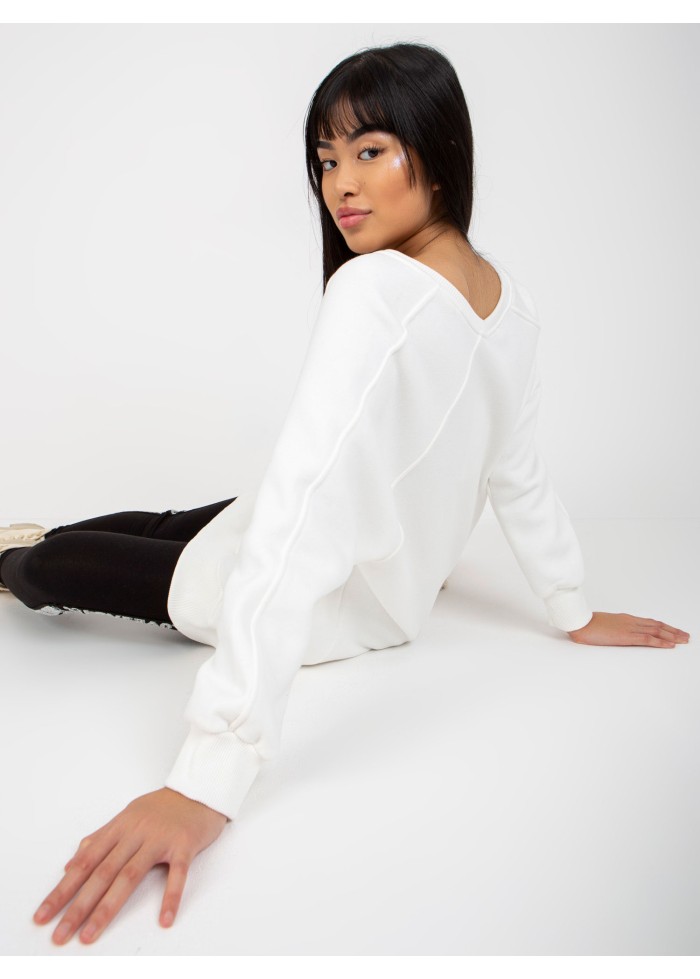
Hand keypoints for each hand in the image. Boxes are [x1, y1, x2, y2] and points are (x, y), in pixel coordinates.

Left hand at [33, 787, 227, 944]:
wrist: (200, 788)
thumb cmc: (162, 807)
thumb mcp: (126, 817)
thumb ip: (99, 840)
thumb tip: (69, 866)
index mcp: (119, 827)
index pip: (85, 862)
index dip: (62, 890)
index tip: (44, 916)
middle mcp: (135, 833)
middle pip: (102, 872)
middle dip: (78, 906)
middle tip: (60, 934)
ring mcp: (160, 839)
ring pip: (130, 875)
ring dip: (108, 907)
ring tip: (91, 934)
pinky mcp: (184, 845)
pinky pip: (177, 874)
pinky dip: (171, 897)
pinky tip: (164, 919)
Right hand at [568, 611, 689, 647]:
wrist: (579, 623)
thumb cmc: (586, 625)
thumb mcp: (602, 626)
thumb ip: (612, 629)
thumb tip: (615, 634)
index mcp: (625, 619)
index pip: (649, 622)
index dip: (663, 626)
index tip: (673, 630)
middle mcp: (630, 621)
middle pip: (657, 625)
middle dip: (673, 630)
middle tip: (685, 636)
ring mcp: (629, 628)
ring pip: (656, 630)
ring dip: (672, 635)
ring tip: (684, 639)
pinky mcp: (626, 636)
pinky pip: (648, 639)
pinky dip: (661, 641)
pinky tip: (670, 645)